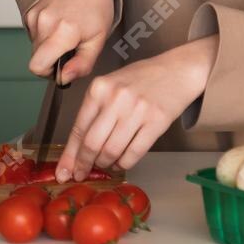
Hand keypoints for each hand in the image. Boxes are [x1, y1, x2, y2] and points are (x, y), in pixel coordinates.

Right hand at [23, 0, 115, 83]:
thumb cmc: (95, 5)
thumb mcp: (99, 38)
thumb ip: (82, 64)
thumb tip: (65, 79)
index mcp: (63, 32)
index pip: (37, 66)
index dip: (49, 74)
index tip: (62, 68)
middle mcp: (44, 23)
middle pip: (37, 58)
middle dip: (52, 59)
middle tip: (70, 48)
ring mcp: (34, 15)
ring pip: (36, 46)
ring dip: (49, 45)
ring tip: (67, 31)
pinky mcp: (30, 10)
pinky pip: (34, 32)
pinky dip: (45, 33)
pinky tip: (59, 21)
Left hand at [57, 34, 216, 180]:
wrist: (178, 70)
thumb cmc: (142, 78)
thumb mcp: (112, 84)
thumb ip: (95, 110)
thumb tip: (79, 146)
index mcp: (99, 88)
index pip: (78, 128)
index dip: (70, 154)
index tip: (64, 170)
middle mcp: (116, 98)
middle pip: (92, 143)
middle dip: (84, 163)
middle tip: (81, 173)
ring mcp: (137, 111)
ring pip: (112, 150)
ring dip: (105, 163)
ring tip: (105, 164)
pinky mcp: (156, 122)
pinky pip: (134, 152)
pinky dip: (124, 163)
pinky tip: (121, 163)